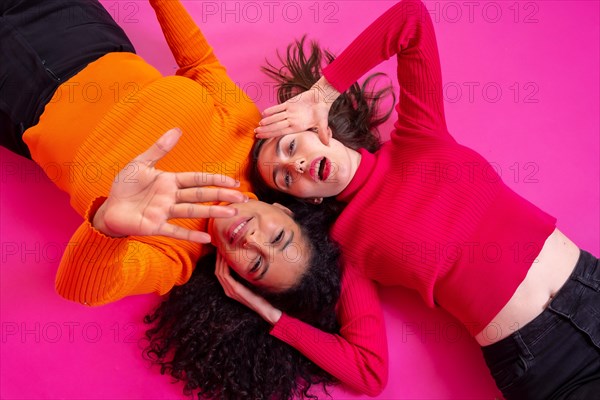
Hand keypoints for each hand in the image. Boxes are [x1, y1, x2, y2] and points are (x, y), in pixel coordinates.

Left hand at [93, 128, 247, 242]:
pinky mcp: (155, 226)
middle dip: (221, 195)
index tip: (233, 182)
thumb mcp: (140, 163)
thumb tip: (178, 130)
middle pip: (200, 195)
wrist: (108, 208)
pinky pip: (175, 231)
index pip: (197, 179)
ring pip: (193, 211)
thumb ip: (159, 148)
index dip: (215, 179)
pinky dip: (190, 236)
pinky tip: (206, 239)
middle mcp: (171, 197)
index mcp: (169, 181)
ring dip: (212, 212)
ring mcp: (165, 212)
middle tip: (242, 198)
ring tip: (231, 213)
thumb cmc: (124, 187)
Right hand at [215, 253, 281, 324]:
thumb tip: (249, 261)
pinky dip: (225, 266)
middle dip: (218, 258)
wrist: (266, 310)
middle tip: (220, 245)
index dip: (219, 260)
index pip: (221, 272)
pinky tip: (228, 258)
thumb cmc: (262, 298)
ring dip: (220, 260)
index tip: (222, 248)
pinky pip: (226, 276)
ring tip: (222, 248)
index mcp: (231, 288)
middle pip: (218, 271)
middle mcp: (228, 289)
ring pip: (220, 272)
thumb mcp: (253, 284)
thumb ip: (248, 276)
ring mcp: (230, 291)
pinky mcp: (235, 291)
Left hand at [255, 76, 339, 144]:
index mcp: (298, 127)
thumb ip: (323, 133)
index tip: (264, 138)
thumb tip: (328, 144)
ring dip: (267, 121)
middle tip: (256, 134)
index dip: (272, 135)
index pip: (282, 132)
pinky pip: (279, 107)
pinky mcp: (289, 103)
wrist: (321, 98)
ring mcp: (289, 112)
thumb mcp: (323, 123)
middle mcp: (292, 121)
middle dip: (266, 130)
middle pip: (276, 126)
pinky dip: (272, 110)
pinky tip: (264, 113)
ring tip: (258, 126)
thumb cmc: (322, 111)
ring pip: (275, 118)